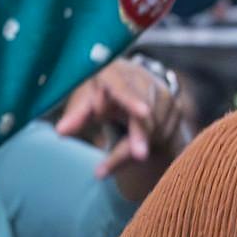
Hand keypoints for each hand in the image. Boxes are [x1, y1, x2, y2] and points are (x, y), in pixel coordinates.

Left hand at [54, 58, 195, 204]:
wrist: (125, 80)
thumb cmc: (96, 91)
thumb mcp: (83, 100)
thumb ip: (76, 115)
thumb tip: (61, 132)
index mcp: (114, 70)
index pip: (124, 86)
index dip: (132, 99)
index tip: (142, 113)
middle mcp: (141, 76)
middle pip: (144, 110)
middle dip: (141, 135)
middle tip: (139, 157)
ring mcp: (162, 90)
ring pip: (154, 126)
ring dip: (136, 145)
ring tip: (108, 165)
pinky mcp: (174, 104)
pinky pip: (164, 132)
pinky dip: (147, 145)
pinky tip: (133, 150)